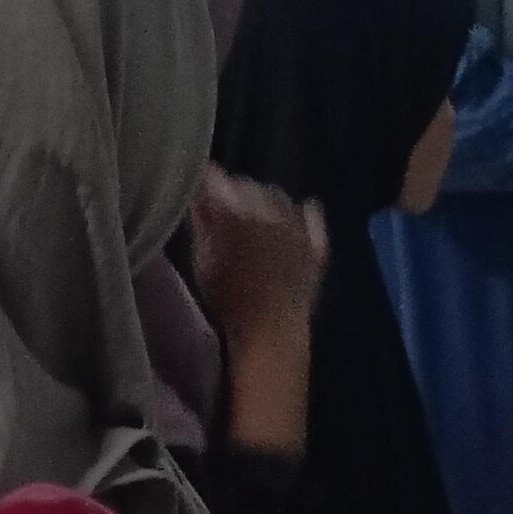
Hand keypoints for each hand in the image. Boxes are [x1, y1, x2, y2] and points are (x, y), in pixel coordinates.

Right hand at [189, 167, 327, 339]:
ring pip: (277, 197)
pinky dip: (300, 212)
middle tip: (222, 211)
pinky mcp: (315, 242)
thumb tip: (197, 196)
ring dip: (263, 202)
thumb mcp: (203, 260)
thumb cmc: (227, 299)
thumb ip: (201, 223)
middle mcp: (269, 212)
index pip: (220, 181)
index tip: (201, 190)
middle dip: (234, 193)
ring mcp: (297, 226)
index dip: (209, 183)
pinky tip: (294, 215)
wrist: (270, 332)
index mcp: (236, 213)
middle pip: (249, 187)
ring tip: (253, 220)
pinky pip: (309, 215)